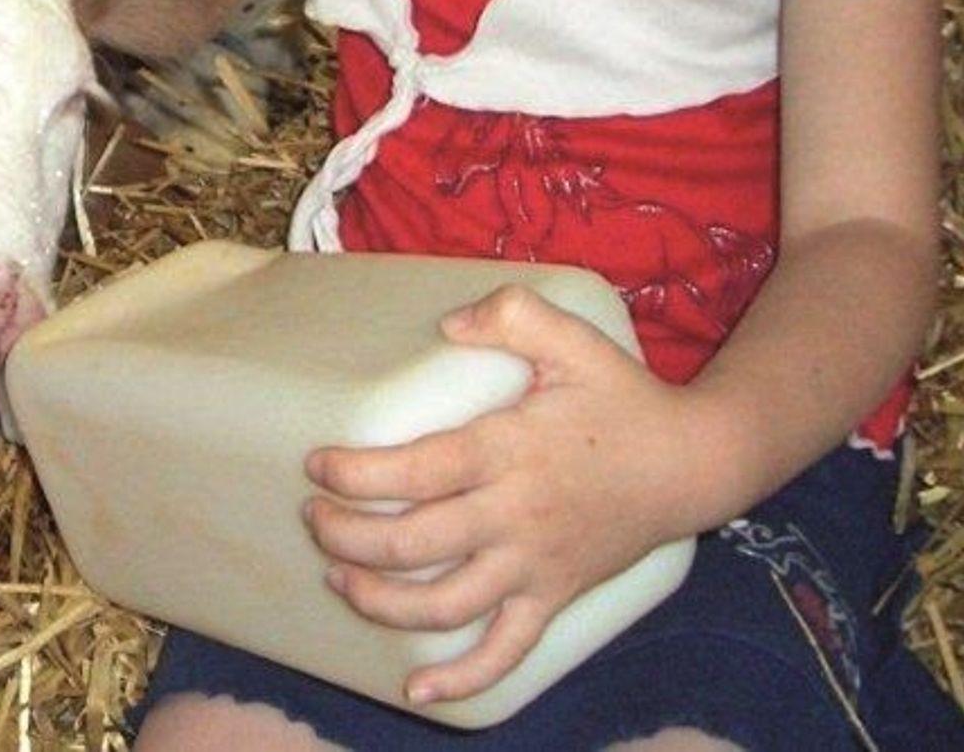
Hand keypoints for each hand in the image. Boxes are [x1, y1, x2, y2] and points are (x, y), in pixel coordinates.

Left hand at [303, 286, 699, 706]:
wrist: (694, 463)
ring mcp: (535, 565)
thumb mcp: (573, 338)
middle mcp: (516, 516)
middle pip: (413, 545)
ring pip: (445, 606)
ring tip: (338, 578)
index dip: (356, 475)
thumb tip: (448, 325)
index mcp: (509, 451)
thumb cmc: (622, 397)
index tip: (316, 465)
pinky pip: (507, 652)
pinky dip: (463, 680)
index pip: (415, 473)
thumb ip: (512, 315)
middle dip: (347, 537)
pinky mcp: (554, 597)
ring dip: (380, 601)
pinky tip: (418, 692)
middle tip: (313, 517)